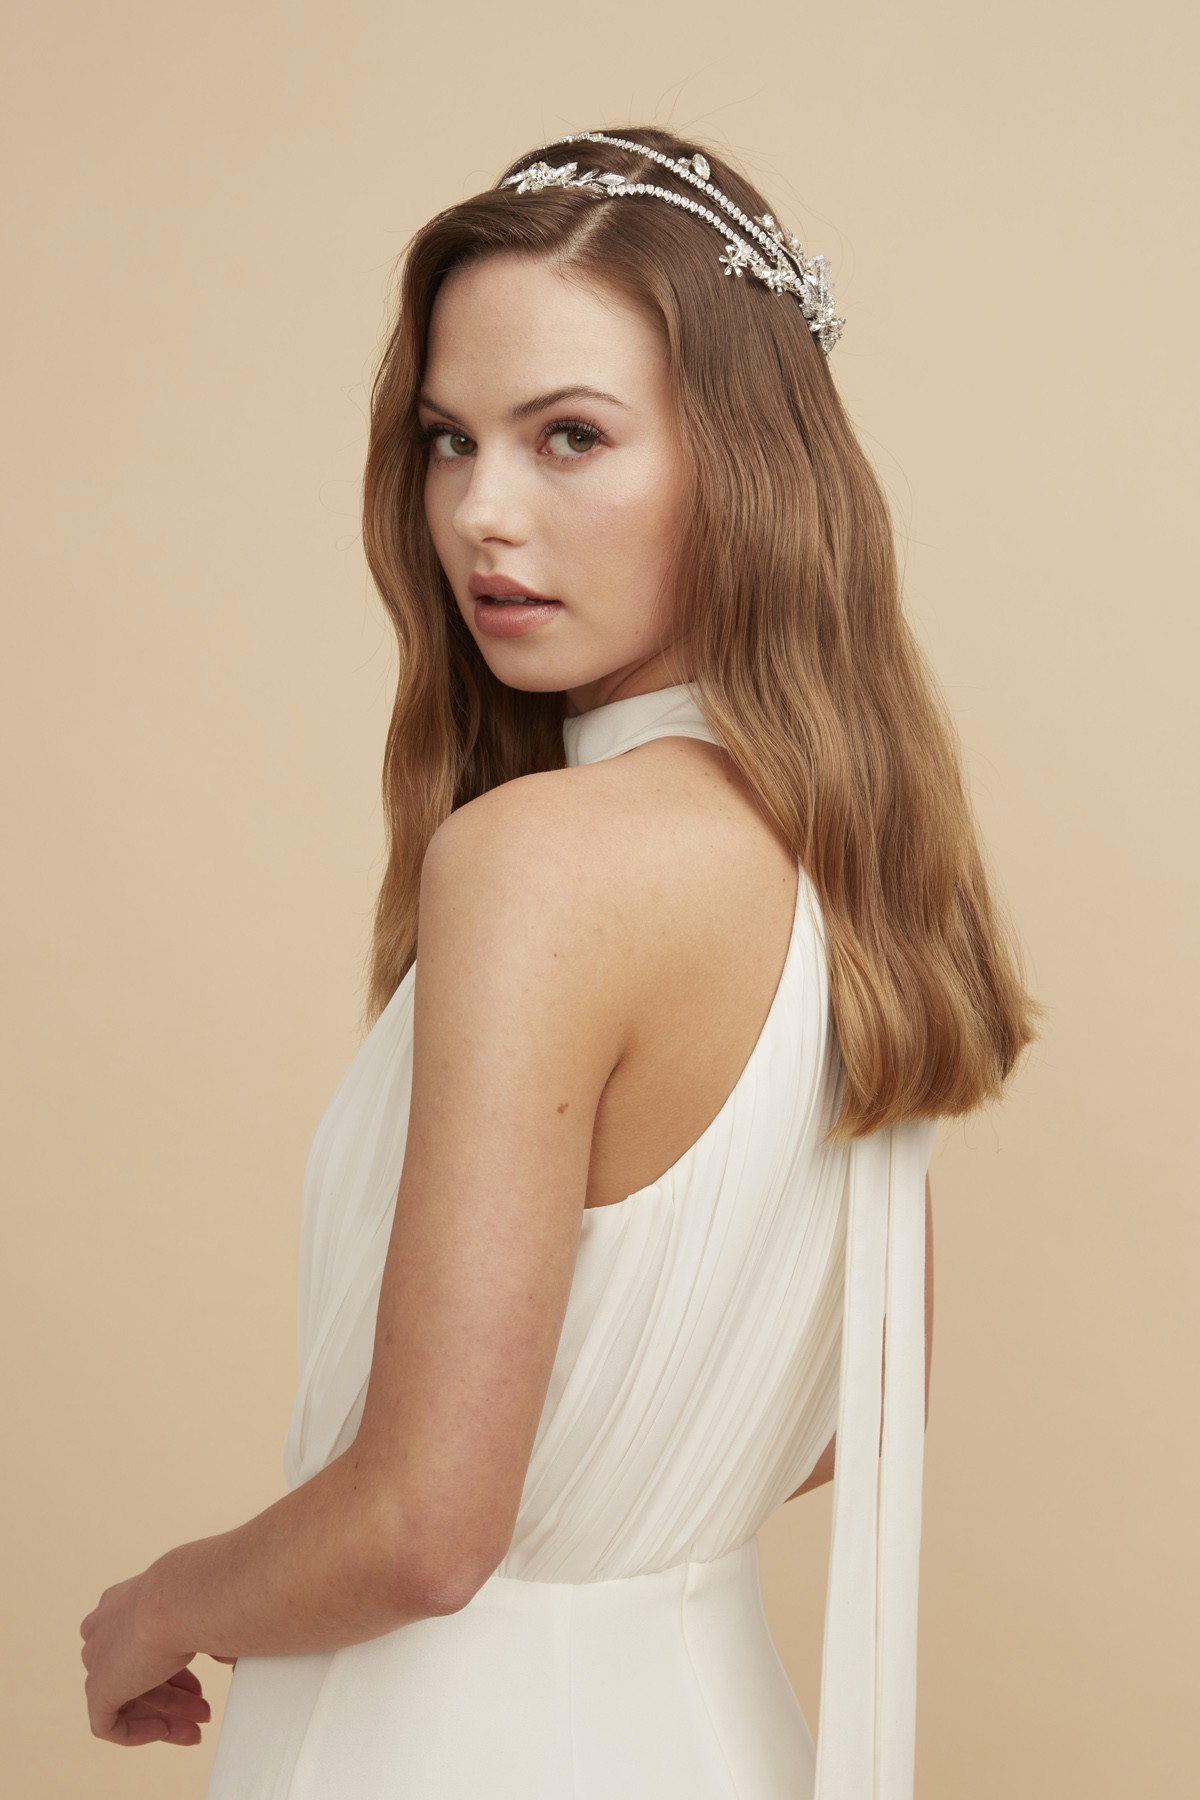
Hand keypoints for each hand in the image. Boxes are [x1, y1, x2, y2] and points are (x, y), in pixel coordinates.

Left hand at [79, 1571, 211, 1746]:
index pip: (142, 1647)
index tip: (198, 1687)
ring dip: (165, 1715)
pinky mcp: (96, 1689)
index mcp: (122, 1604)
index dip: (174, 1672)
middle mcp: (104, 1629)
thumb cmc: (197, 1596)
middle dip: (173, 1697)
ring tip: (195, 1728)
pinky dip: (137, 1732)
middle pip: (137, 1674)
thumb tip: (224, 1655)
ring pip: (127, 1699)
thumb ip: (201, 1634)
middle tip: (201, 1711)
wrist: (181, 1600)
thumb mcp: (198, 1612)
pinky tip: (166, 1729)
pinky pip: (109, 1724)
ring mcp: (96, 1659)